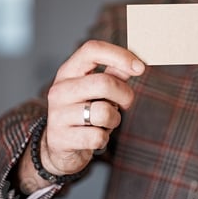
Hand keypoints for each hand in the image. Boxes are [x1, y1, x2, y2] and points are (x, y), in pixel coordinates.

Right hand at [41, 40, 144, 174]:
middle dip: (125, 95)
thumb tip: (136, 64)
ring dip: (114, 119)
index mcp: (68, 72)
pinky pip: (97, 136)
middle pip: (104, 82)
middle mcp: (59, 90)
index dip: (119, 55)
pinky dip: (104, 139)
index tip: (140, 68)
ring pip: (103, 112)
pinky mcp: (61, 138)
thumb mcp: (96, 91)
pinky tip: (95, 137)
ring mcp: (58, 114)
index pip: (92, 50)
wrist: (59, 148)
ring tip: (106, 122)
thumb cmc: (84, 113)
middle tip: (126, 104)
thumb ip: (114, 74)